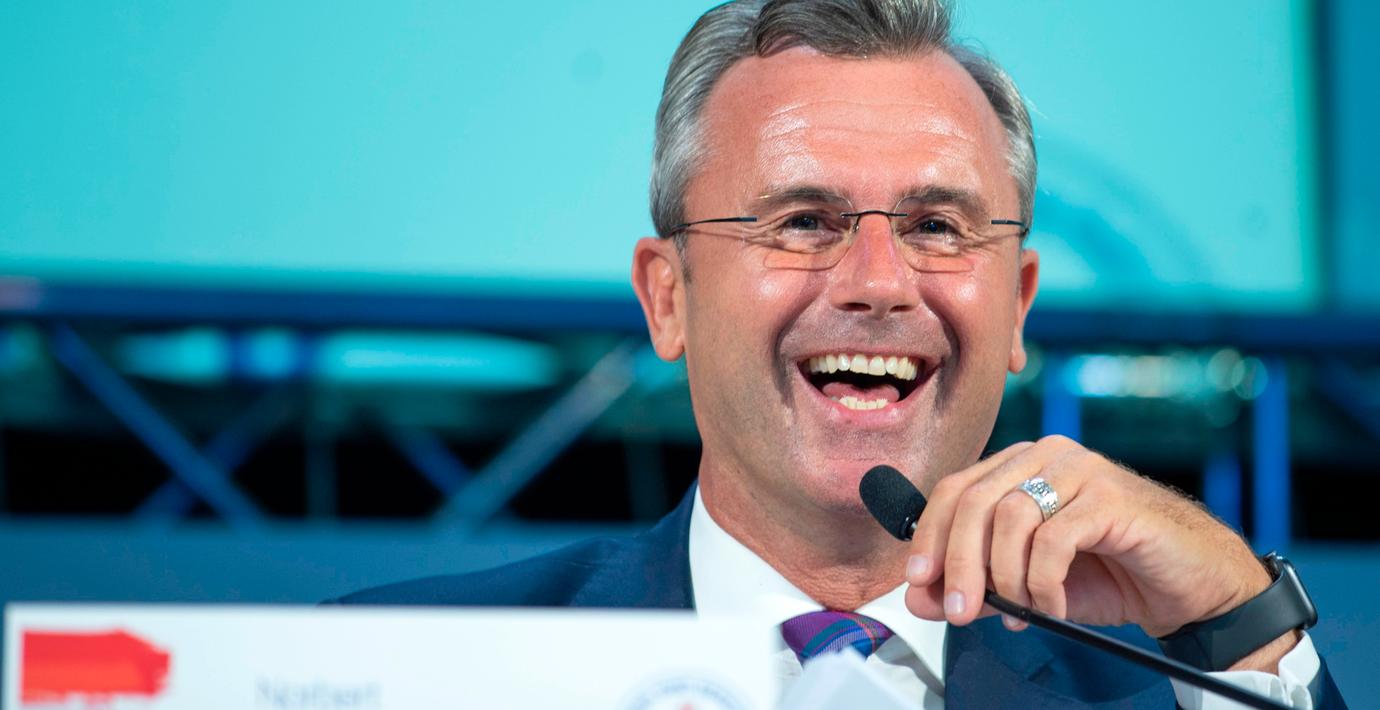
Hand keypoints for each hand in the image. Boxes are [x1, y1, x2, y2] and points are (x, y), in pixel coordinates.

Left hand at [903, 435, 1273, 640]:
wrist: (1189, 584)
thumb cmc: (1110, 574)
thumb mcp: (1026, 586)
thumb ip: (974, 585)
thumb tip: (916, 597)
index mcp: (1019, 466)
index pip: (954, 490)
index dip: (930, 537)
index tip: (918, 583)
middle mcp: (1046, 457)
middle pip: (974, 501)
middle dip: (958, 563)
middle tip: (959, 612)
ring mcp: (1080, 470)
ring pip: (1009, 517)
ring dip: (1004, 577)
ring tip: (1019, 612)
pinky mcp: (1110, 497)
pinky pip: (1053, 539)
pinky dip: (1043, 583)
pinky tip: (1053, 607)